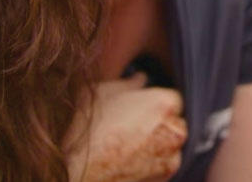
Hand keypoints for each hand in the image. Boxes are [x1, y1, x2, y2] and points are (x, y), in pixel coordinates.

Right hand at [66, 73, 187, 181]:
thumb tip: (140, 78)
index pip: (172, 97)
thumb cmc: (87, 132)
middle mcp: (176, 131)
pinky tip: (127, 159)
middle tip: (131, 126)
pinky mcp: (164, 179)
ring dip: (157, 143)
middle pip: (174, 121)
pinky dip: (151, 162)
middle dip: (159, 122)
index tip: (139, 107)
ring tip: (127, 145)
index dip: (154, 102)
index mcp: (164, 103)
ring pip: (170, 145)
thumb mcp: (103, 94)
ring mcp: (172, 158)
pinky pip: (162, 165)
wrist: (75, 172)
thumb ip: (129, 83)